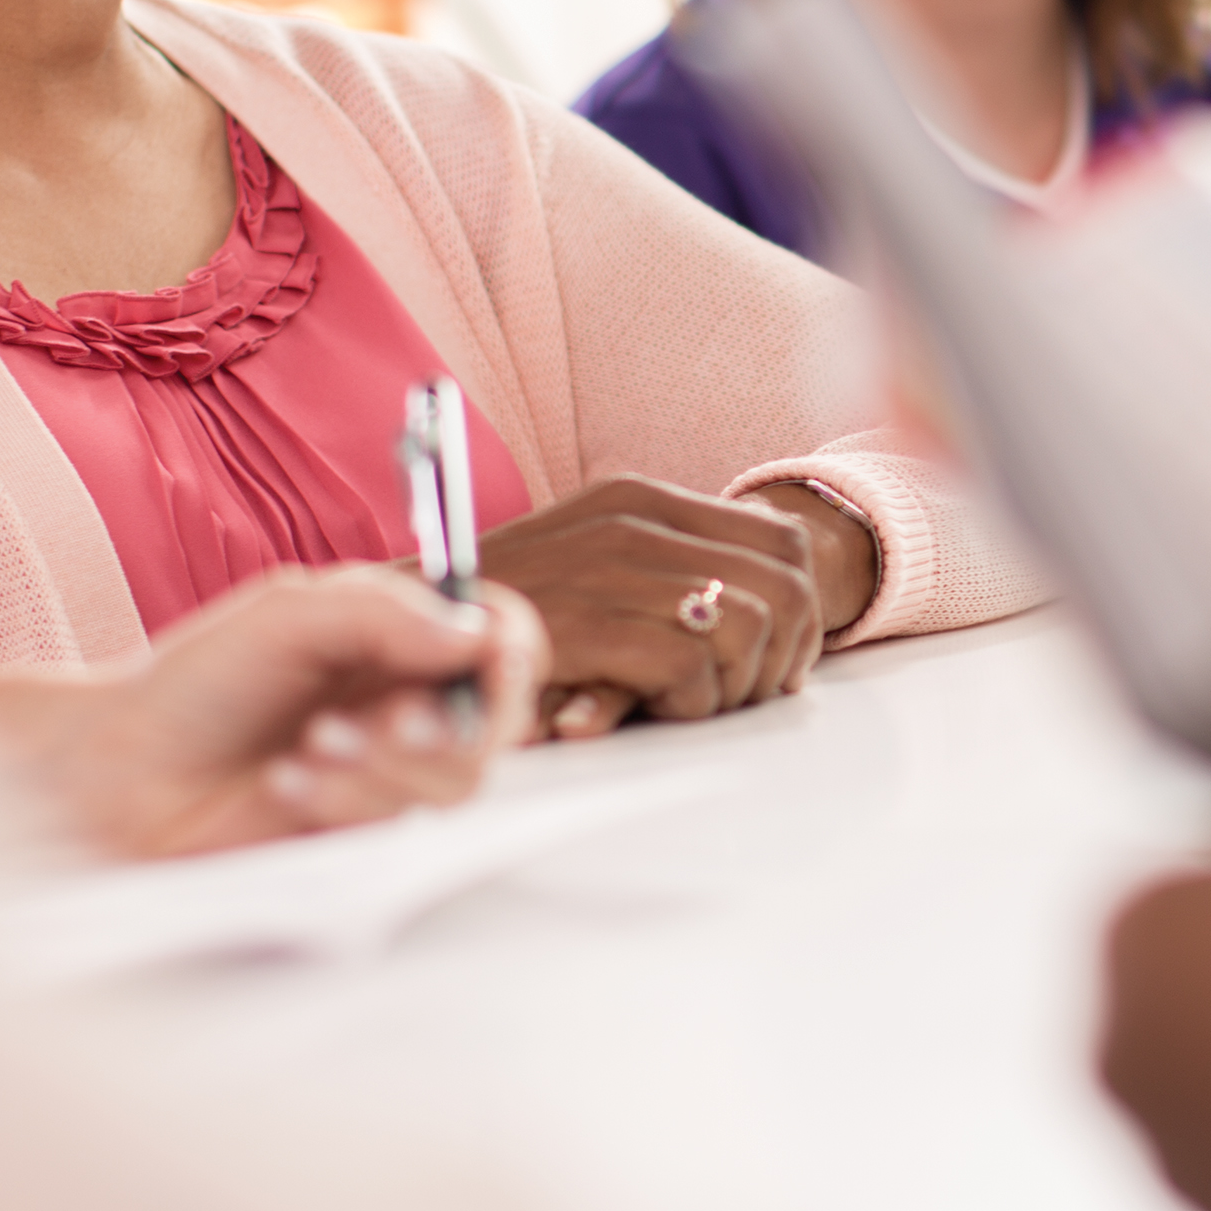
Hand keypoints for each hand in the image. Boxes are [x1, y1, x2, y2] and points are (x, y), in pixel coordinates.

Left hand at [20, 564, 545, 859]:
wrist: (125, 772)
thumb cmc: (198, 682)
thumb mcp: (286, 616)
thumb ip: (381, 613)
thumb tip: (472, 637)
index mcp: (400, 636)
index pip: (500, 637)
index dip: (511, 648)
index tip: (494, 658)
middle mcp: (409, 702)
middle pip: (500, 719)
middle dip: (448, 724)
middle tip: (387, 721)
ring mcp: (392, 771)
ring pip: (457, 781)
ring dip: (385, 765)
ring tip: (308, 748)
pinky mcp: (364, 829)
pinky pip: (398, 822)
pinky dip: (346, 798)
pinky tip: (284, 783)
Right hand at [476, 475, 826, 737]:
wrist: (407, 625)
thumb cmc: (507, 610)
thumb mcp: (593, 561)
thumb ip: (670, 564)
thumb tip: (773, 596)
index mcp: (643, 499)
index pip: (784, 539)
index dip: (804, 609)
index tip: (780, 659)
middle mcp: (636, 521)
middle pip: (787, 584)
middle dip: (788, 653)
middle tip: (753, 694)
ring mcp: (612, 569)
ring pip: (753, 625)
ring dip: (740, 682)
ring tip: (695, 703)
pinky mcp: (592, 624)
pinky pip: (695, 668)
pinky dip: (692, 703)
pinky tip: (656, 710)